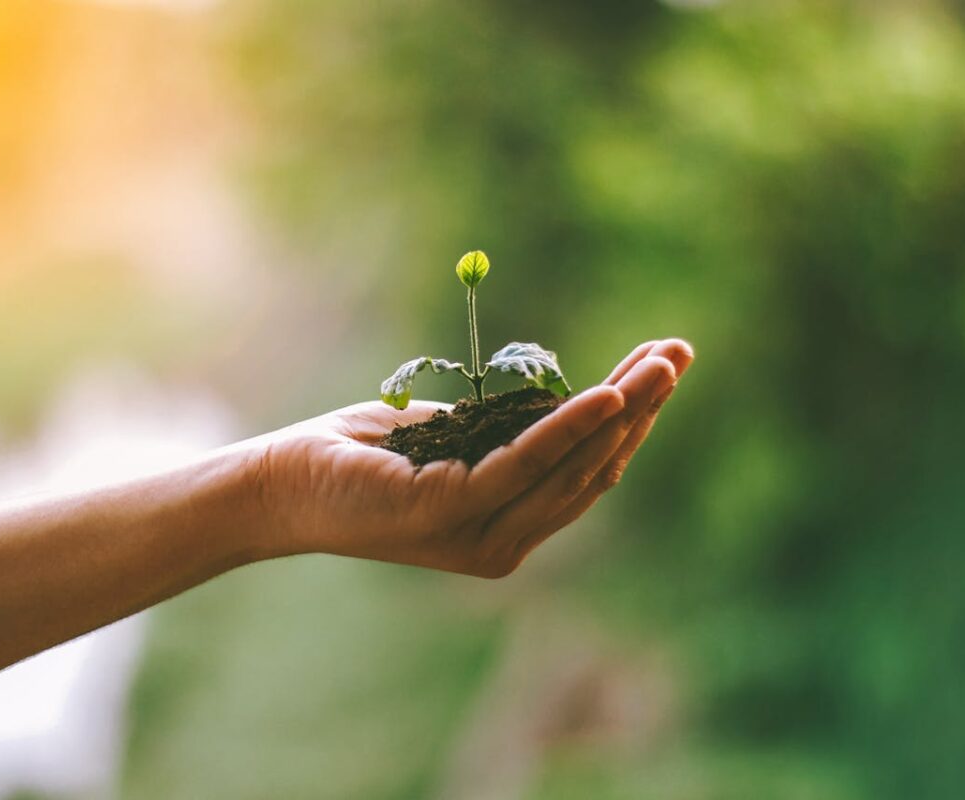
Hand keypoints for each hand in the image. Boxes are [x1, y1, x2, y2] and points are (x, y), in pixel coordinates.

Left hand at [241, 339, 692, 576]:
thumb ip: (510, 434)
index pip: (587, 474)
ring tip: (662, 364)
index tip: (662, 368)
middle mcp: (505, 543)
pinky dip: (571, 427)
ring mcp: (481, 535)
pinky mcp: (453, 513)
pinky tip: (608, 393)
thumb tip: (570, 403)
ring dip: (623, 409)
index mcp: (508, 528)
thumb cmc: (364, 455)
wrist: (283, 481)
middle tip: (680, 354)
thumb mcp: (455, 437)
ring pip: (573, 467)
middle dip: (643, 409)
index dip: (631, 422)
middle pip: (594, 470)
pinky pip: (527, 463)